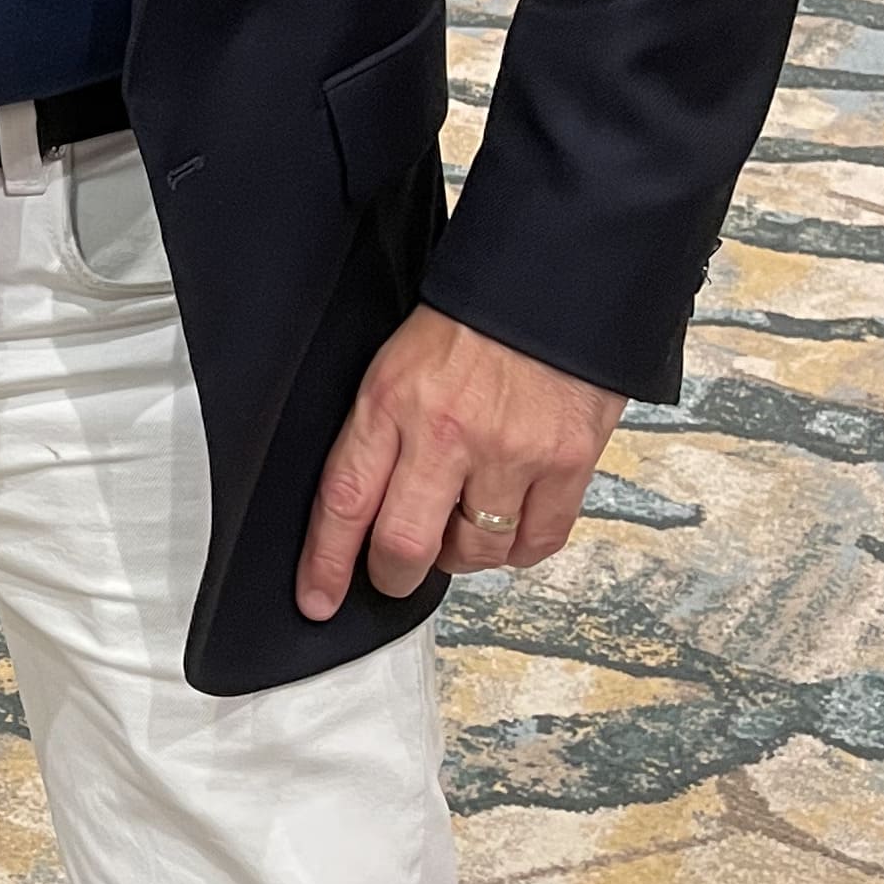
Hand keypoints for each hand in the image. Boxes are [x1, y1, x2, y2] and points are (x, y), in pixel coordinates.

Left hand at [297, 304, 624, 618]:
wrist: (548, 283)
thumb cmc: (468, 324)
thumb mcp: (396, 363)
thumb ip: (379, 432)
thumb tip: (361, 510)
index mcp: (391, 400)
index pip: (344, 500)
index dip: (325, 562)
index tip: (317, 599)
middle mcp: (447, 432)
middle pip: (406, 546)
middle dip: (392, 576)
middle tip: (393, 575)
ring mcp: (511, 451)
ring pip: (474, 553)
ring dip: (460, 557)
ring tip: (459, 525)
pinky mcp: (567, 462)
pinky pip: (535, 544)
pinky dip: (517, 549)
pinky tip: (507, 526)